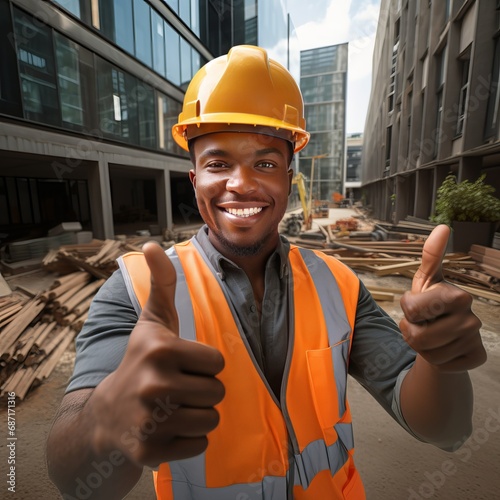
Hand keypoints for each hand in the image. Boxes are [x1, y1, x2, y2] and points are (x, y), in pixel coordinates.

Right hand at [90, 242, 224, 466]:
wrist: (107, 413)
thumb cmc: (140, 360)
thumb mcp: (152, 321)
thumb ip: (162, 282)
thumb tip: (151, 244)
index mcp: (160, 350)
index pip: (217, 362)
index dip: (205, 364)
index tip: (184, 365)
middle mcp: (153, 385)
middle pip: (217, 392)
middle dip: (204, 390)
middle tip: (179, 388)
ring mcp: (150, 421)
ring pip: (211, 420)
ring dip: (199, 414)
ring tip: (175, 407)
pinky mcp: (150, 451)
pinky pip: (200, 445)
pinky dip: (190, 439)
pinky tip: (169, 427)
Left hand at [399, 225, 485, 371]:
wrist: (446, 333)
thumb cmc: (431, 303)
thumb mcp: (426, 280)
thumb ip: (431, 256)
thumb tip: (442, 226)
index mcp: (457, 295)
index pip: (410, 308)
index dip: (406, 310)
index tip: (418, 305)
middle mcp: (471, 318)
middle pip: (415, 336)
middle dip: (410, 331)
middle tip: (422, 323)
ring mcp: (474, 340)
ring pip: (426, 353)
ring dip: (420, 346)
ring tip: (431, 335)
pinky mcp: (476, 358)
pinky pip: (439, 365)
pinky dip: (435, 360)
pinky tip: (444, 348)